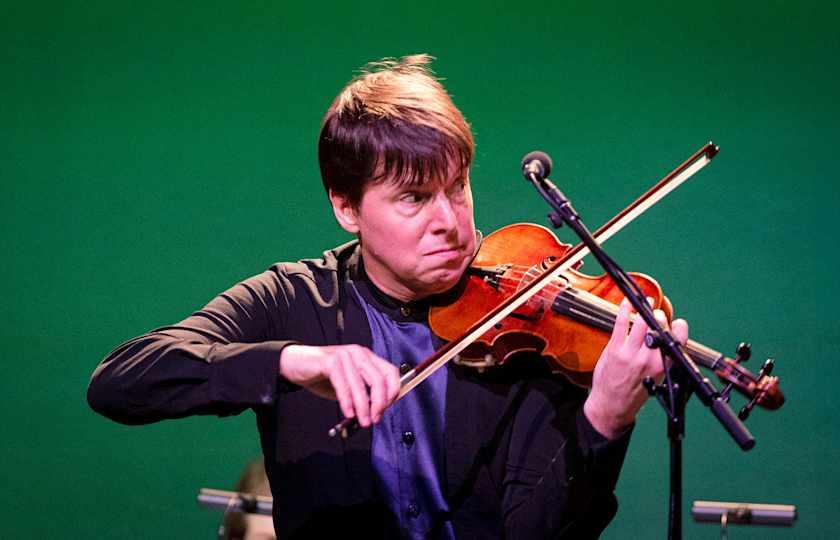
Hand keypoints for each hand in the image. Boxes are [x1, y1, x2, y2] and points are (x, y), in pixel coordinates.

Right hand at [279, 344, 399, 426]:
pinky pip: (342, 384)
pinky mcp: (330, 361)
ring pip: (361, 384)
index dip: (392, 393)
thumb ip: (362, 395)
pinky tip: (348, 412)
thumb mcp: (348, 386)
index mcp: (367, 358)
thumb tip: (375, 413)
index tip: (387, 410)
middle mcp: (359, 354)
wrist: (295, 364)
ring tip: (363, 421)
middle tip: (375, 419)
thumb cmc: (323, 375)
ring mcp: (345, 356)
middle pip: (379, 379)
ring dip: (363, 406)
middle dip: (380, 403)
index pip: (390, 373)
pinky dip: (347, 400)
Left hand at [583, 298, 688, 438]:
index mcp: (663, 367)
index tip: (678, 322)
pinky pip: (621, 325)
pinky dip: (625, 310)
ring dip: (645, 309)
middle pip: (660, 329)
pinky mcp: (615, 350)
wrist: (612, 406)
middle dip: (660, 316)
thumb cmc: (635, 392)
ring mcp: (631, 354)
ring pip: (641, 324)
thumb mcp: (658, 379)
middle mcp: (649, 360)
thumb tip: (668, 338)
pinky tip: (627, 303)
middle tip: (658, 313)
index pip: (678, 341)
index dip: (680, 328)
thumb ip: (663, 359)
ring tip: (647, 303)